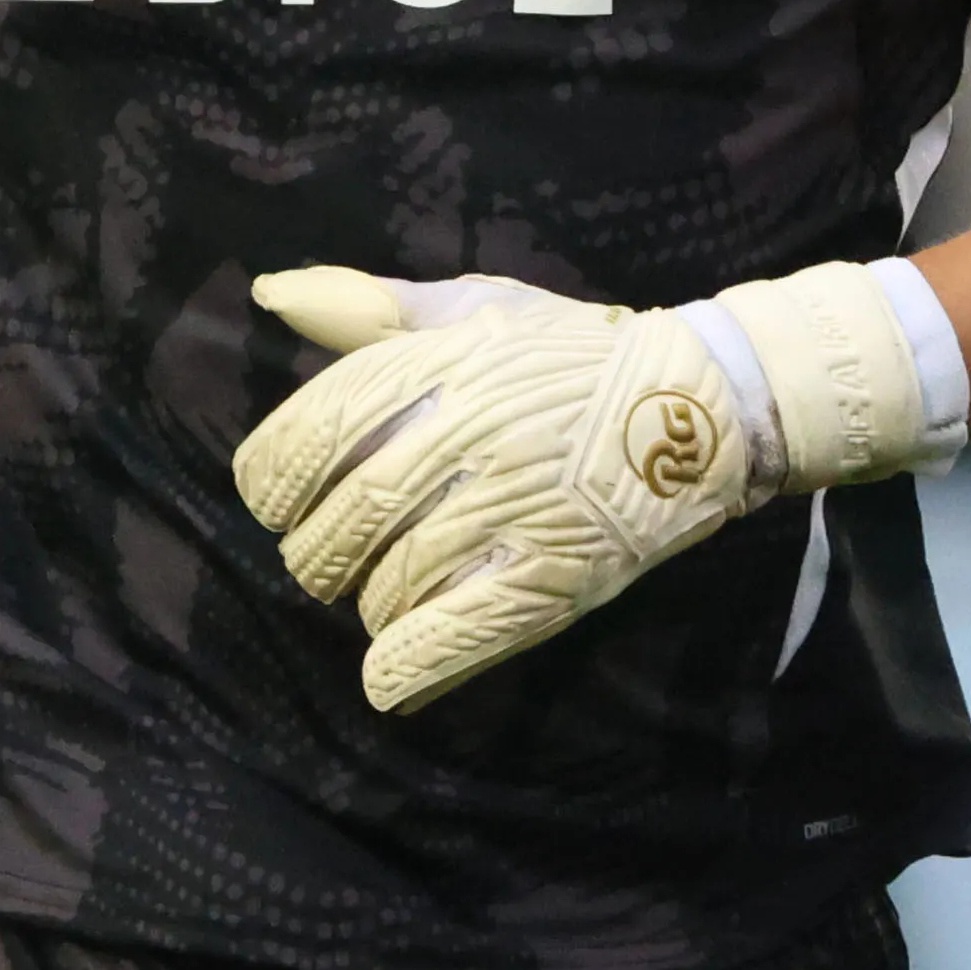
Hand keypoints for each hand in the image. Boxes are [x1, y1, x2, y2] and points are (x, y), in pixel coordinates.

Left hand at [231, 258, 962, 711]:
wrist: (699, 406)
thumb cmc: (570, 357)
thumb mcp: (477, 310)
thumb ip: (372, 307)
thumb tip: (271, 295)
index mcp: (442, 366)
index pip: (312, 434)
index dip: (271, 482)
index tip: (276, 500)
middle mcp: (471, 435)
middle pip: (342, 525)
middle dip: (317, 555)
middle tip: (331, 558)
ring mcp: (515, 509)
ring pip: (390, 587)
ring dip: (370, 602)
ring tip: (387, 589)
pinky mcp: (556, 576)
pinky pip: (454, 636)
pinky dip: (406, 665)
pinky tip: (387, 675)